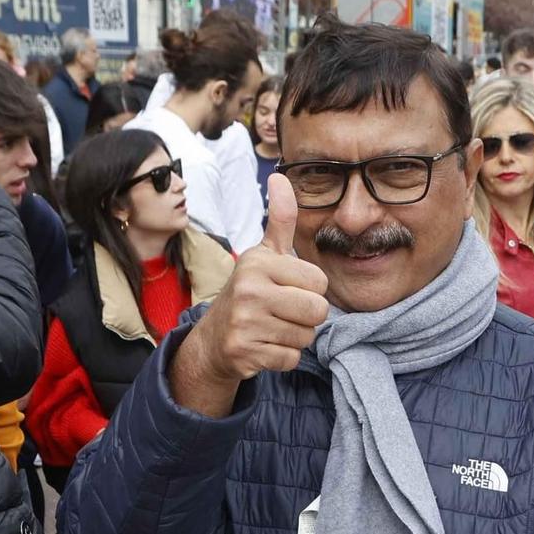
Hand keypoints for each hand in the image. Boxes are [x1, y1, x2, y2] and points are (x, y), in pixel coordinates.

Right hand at [173, 176, 328, 397]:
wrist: (214, 338)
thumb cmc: (250, 291)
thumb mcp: (264, 254)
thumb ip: (280, 219)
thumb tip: (280, 176)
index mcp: (258, 262)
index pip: (319, 281)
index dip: (311, 289)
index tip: (288, 289)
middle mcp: (249, 290)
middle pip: (318, 310)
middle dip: (308, 315)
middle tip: (285, 312)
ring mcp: (245, 323)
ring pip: (306, 336)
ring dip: (296, 336)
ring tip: (273, 327)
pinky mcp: (244, 352)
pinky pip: (290, 358)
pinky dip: (283, 356)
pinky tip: (265, 345)